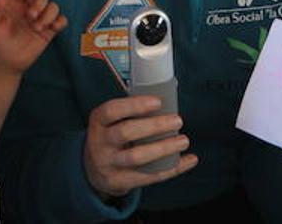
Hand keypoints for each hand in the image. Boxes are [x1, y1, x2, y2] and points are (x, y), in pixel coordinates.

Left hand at [0, 0, 66, 73]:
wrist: (3, 61)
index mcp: (14, 2)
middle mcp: (28, 8)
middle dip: (40, 1)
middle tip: (32, 15)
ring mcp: (39, 19)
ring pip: (53, 6)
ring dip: (49, 14)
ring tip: (38, 27)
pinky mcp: (48, 31)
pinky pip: (61, 20)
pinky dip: (60, 21)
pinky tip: (53, 28)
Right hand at [83, 95, 197, 197]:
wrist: (92, 168)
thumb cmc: (110, 136)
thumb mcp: (111, 122)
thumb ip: (131, 112)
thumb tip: (168, 98)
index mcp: (98, 121)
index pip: (112, 110)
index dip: (135, 105)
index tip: (158, 102)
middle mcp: (99, 143)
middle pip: (125, 132)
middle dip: (154, 126)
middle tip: (177, 120)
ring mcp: (108, 164)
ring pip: (136, 157)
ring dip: (163, 149)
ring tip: (183, 141)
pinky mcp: (119, 181)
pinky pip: (148, 177)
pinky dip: (171, 169)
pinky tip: (188, 160)